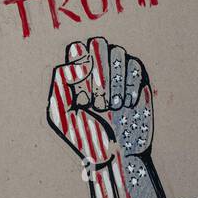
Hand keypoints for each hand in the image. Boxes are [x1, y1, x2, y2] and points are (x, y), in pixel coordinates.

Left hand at [47, 38, 163, 197]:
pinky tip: (125, 106)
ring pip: (117, 51)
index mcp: (75, 72)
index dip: (79, 67)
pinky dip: (129, 86)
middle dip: (98, 71)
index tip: (80, 96)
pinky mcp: (138, 80)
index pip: (76, 49)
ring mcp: (118, 71)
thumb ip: (60, 83)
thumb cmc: (84, 134)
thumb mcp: (60, 112)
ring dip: (113, 81)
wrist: (113, 154)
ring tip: (110, 108)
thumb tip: (79, 64)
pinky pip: (136, 65)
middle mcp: (96, 67)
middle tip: (97, 102)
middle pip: (98, 43)